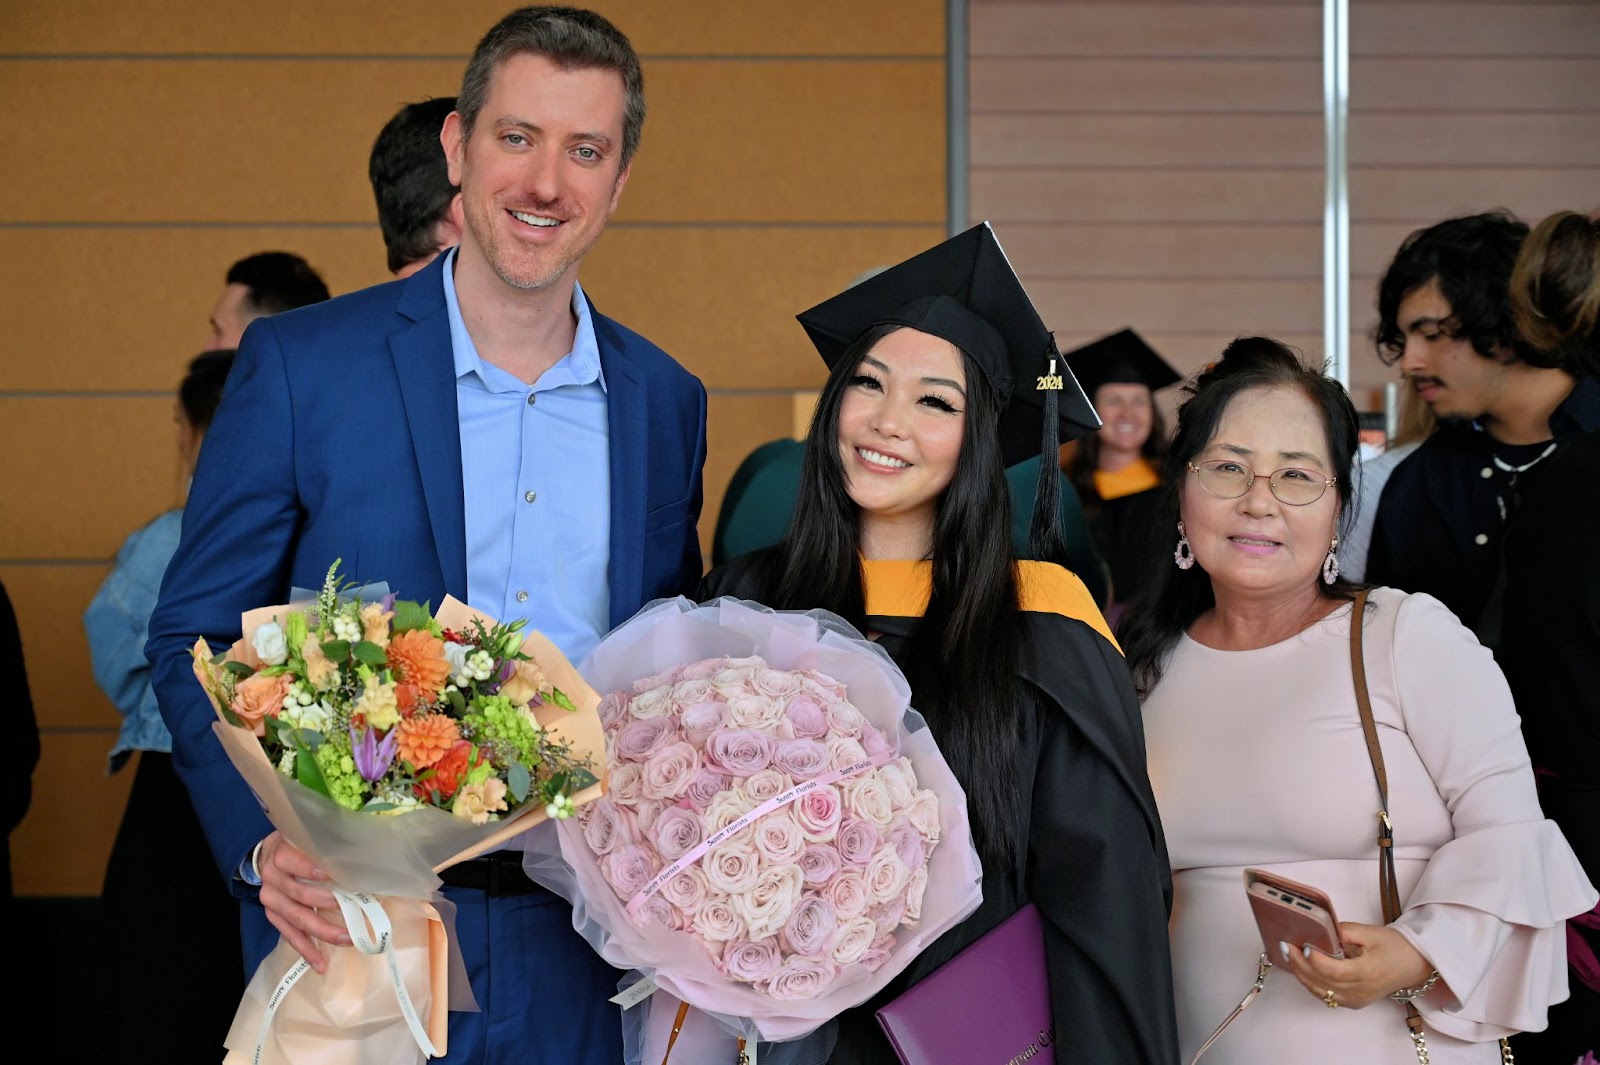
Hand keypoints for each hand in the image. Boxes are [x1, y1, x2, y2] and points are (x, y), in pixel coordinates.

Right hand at [257, 831, 349, 973]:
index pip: (291, 861)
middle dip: (326, 904)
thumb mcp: (305, 838)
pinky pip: (289, 935)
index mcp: (280, 855)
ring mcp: (271, 900)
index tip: (330, 875)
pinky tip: (320, 963)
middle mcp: (272, 879)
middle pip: (298, 895)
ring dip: (322, 932)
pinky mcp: (273, 916)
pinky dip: (306, 950)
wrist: (266, 856)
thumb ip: (324, 845)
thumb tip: (362, 856)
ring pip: (296, 919)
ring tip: (346, 940)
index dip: (308, 868)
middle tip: (352, 909)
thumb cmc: (296, 846)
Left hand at [1280, 921, 1436, 1009]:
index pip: (1335, 971)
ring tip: (1289, 956)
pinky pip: (1327, 996)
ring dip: (1302, 974)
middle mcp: (1361, 990)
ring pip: (1321, 991)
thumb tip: (1321, 930)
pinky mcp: (1353, 1002)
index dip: (1316, 961)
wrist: (1414, 964)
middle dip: (1301, 964)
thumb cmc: (1395, 947)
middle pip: (1324, 982)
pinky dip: (1311, 983)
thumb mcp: (1371, 932)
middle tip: (1287, 947)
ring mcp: (1356, 999)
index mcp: (1368, 972)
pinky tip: (1301, 969)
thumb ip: (1344, 931)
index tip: (1304, 946)